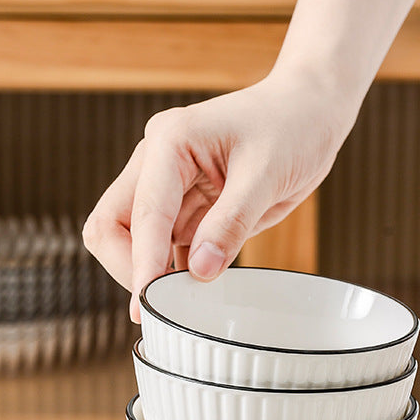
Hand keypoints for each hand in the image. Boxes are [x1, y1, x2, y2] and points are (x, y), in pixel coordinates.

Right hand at [82, 75, 351, 320]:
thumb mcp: (267, 175)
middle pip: (111, 226)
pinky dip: (171, 272)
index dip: (143, 261)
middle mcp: (157, 162)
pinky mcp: (186, 208)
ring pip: (132, 240)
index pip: (141, 213)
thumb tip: (199, 270)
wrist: (309, 111)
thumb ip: (231, 223)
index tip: (148, 302)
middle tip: (157, 306)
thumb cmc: (292, 127)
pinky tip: (190, 295)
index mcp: (169, 142)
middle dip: (128, 267)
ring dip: (149, 273)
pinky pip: (164, 248)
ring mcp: (168, 187)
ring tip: (176, 307)